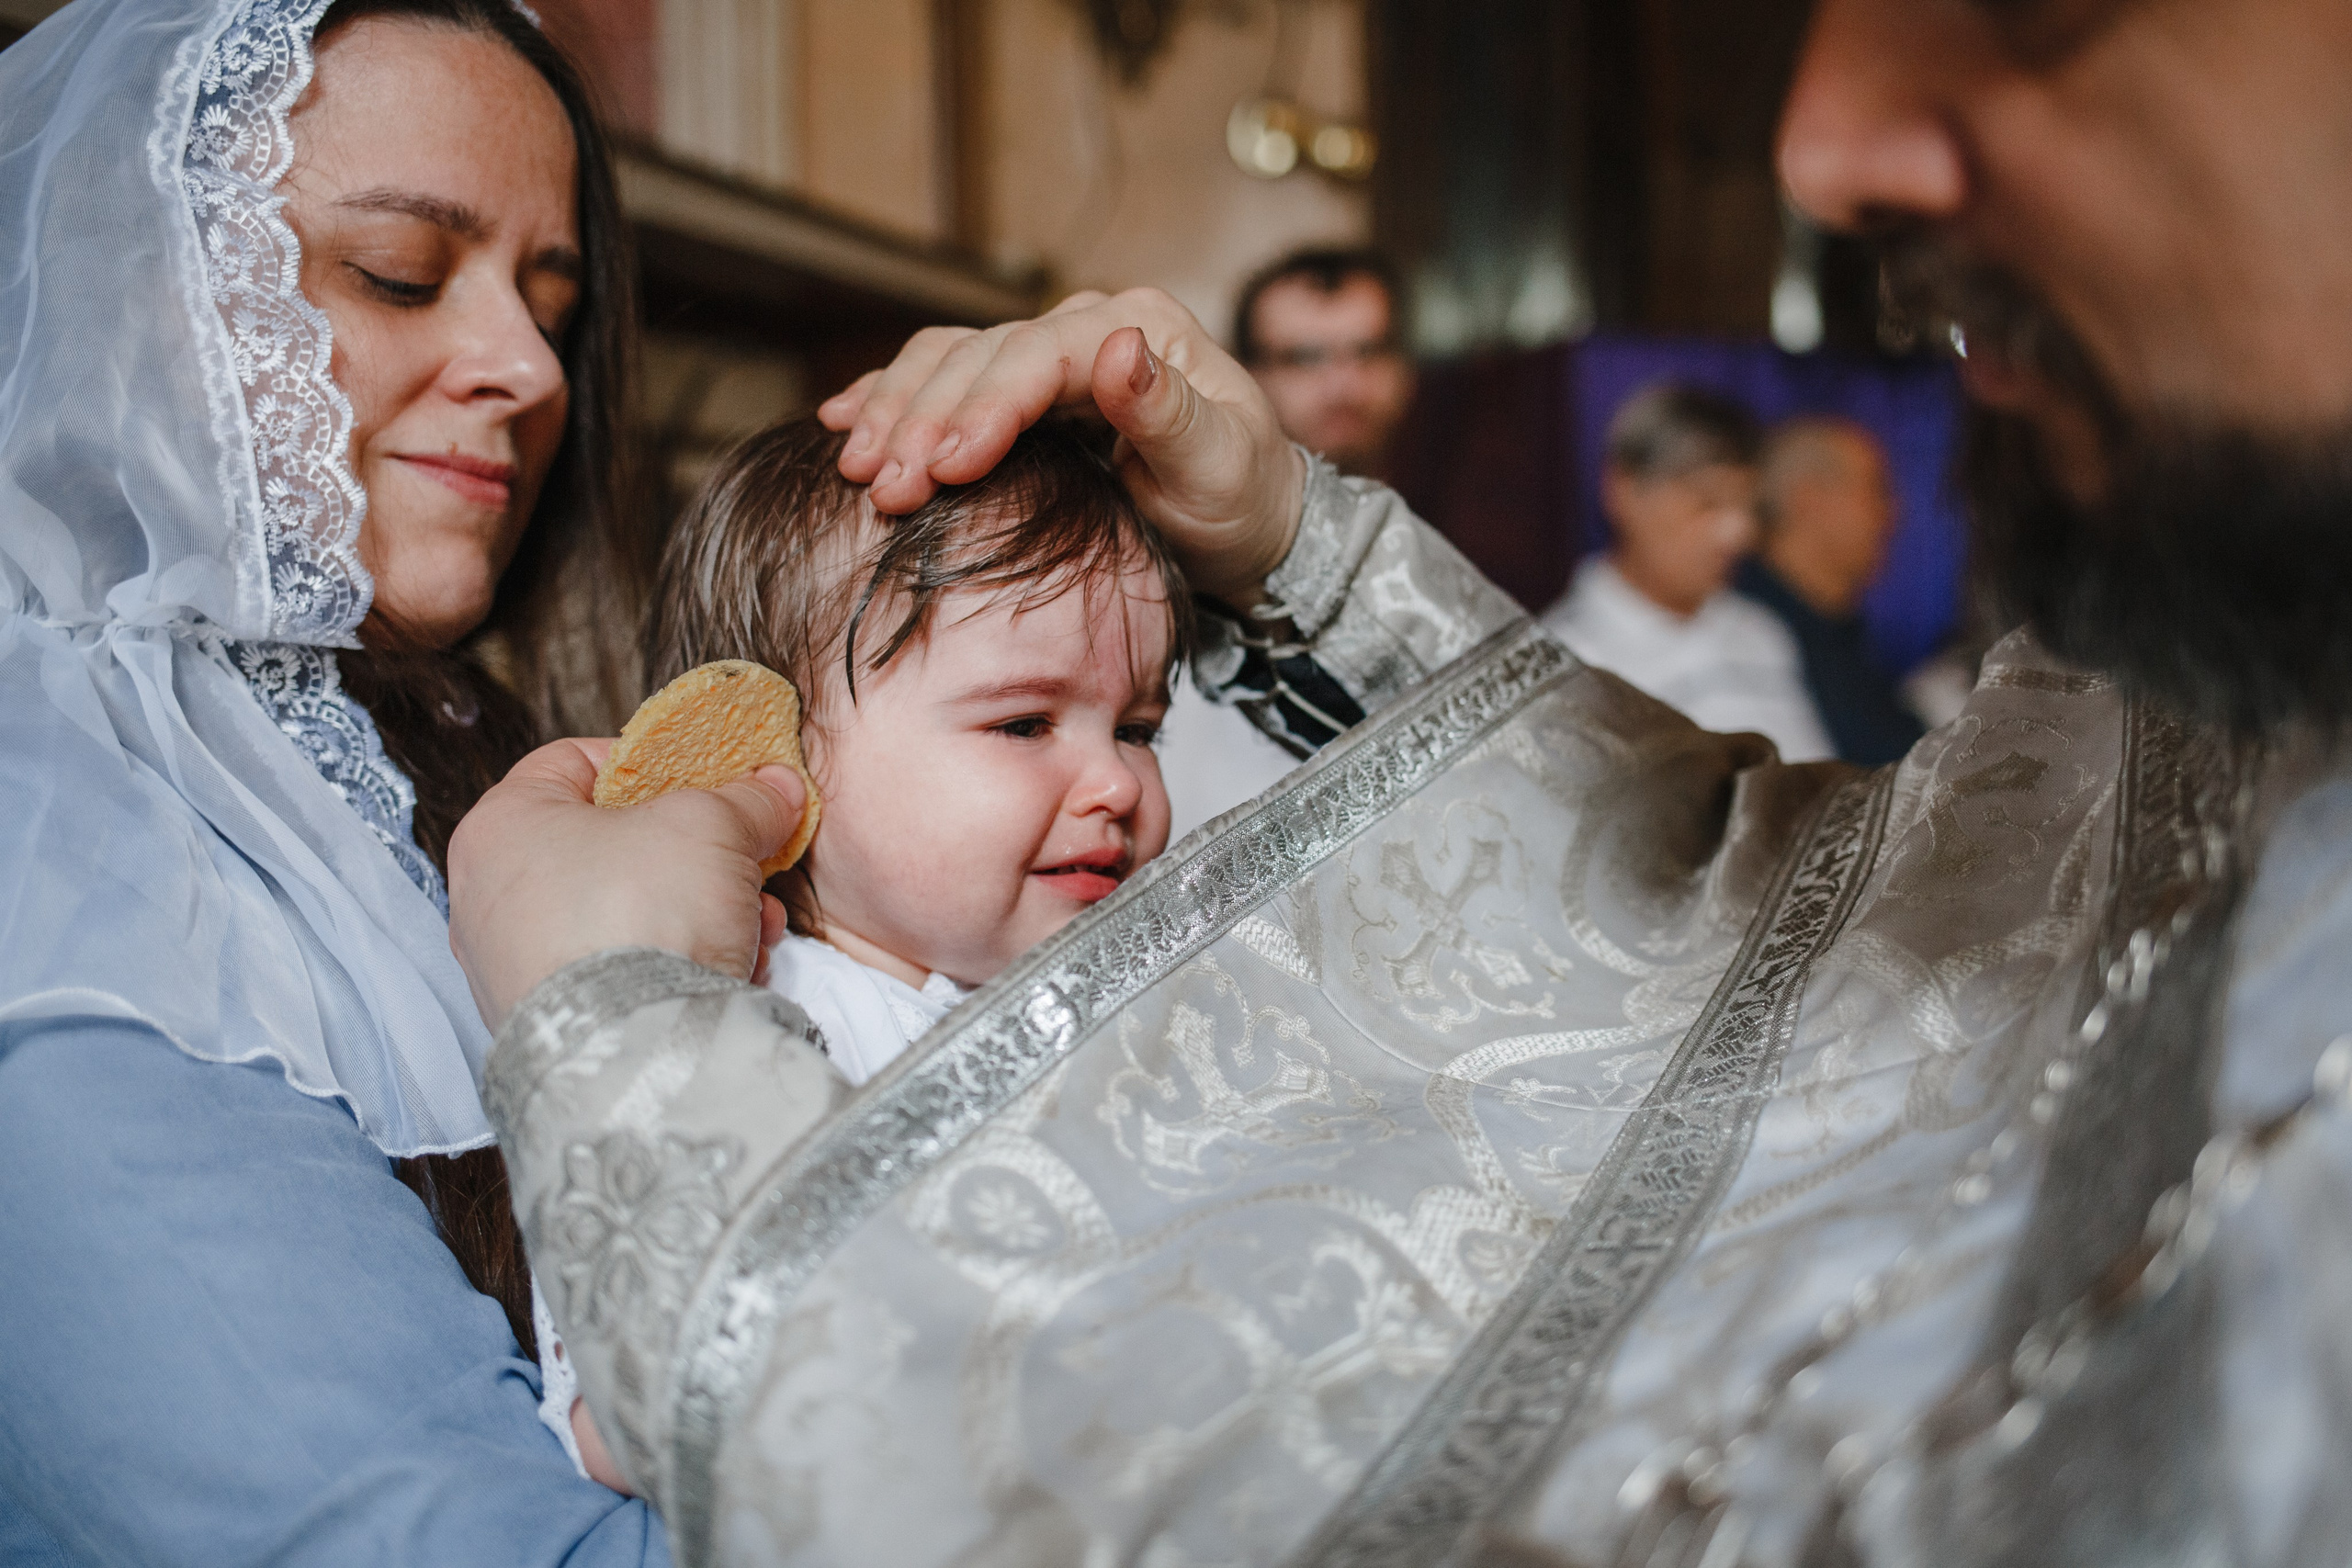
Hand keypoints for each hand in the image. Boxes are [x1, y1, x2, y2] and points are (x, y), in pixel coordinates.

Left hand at [446, 738, 801, 1029]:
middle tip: (740, 858)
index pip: (573, 762)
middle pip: (608, 847)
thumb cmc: (640, 916)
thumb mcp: (710, 825)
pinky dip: (674, 968)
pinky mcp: (549, 1024)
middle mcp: (489, 896)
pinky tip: (726, 973)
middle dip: (691, 854)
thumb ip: (744, 799)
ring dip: (698, 912)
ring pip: (622, 914)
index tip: (703, 779)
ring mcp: (512, 968)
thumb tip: (775, 789)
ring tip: (751, 924)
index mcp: (502, 825)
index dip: (649, 762)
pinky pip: (620, 975)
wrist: (631, 1049)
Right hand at [819, 289, 1306, 604]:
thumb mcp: (1220, 465)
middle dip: (926, 421)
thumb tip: (1118, 346)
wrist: (1248, 527)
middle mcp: (1087, 327)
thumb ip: (1168, 412)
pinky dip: (891, 398)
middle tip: (885, 486)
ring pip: (950, 361)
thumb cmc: (1240, 500)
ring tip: (857, 464)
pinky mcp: (1022, 391)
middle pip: (983, 357)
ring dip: (895, 411)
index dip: (986, 405)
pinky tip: (844, 422)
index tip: (947, 466)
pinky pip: (944, 378)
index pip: (1041, 354)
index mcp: (1140, 328)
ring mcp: (1049, 354)